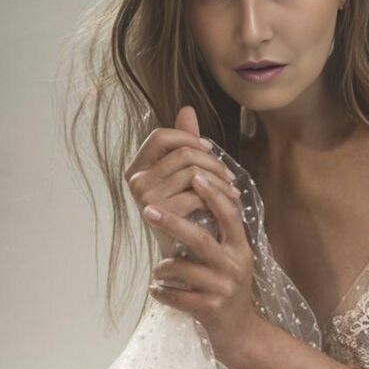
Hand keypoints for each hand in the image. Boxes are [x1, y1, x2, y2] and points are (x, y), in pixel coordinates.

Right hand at [124, 105, 240, 258]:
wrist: (186, 259)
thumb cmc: (185, 217)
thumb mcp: (183, 178)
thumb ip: (183, 144)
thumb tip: (187, 109)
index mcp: (136, 168)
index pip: (162, 135)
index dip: (190, 138)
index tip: (210, 151)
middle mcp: (135, 180)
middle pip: (184, 152)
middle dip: (214, 163)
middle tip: (231, 180)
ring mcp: (145, 196)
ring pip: (194, 171)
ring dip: (220, 182)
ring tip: (232, 194)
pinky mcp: (161, 212)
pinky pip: (196, 193)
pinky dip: (215, 200)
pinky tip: (222, 209)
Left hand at [146, 167, 260, 368]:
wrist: (241, 333)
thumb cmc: (227, 288)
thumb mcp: (231, 259)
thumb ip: (218, 233)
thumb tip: (195, 195)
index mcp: (240, 249)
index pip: (229, 215)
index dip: (213, 195)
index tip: (195, 175)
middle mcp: (235, 266)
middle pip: (200, 239)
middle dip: (172, 222)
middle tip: (147, 209)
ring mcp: (224, 289)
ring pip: (183, 269)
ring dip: (163, 268)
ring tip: (158, 271)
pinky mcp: (212, 310)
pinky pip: (178, 297)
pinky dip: (162, 293)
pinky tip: (155, 291)